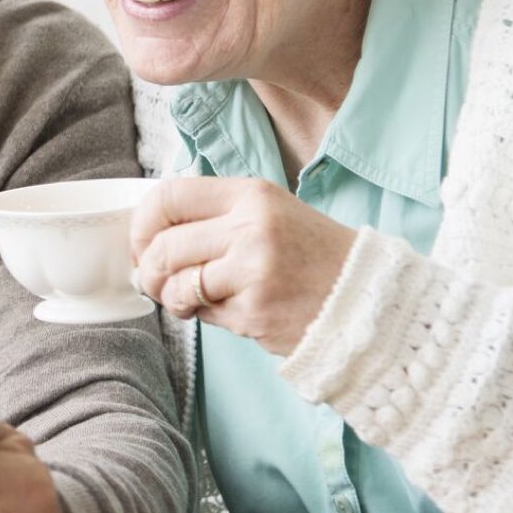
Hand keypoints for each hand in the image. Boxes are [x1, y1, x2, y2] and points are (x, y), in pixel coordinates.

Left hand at [131, 176, 357, 354]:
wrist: (371, 301)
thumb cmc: (312, 257)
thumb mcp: (269, 214)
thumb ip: (215, 217)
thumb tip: (149, 236)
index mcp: (252, 195)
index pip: (169, 196)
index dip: (142, 224)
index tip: (142, 244)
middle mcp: (251, 227)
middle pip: (164, 246)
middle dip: (150, 270)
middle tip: (158, 283)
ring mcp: (253, 270)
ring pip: (177, 284)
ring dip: (172, 298)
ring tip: (190, 301)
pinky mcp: (256, 311)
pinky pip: (205, 314)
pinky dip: (207, 317)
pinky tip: (234, 311)